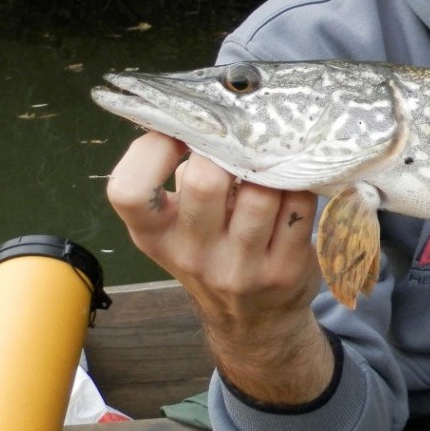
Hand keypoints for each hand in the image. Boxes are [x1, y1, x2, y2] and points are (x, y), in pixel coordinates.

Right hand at [105, 131, 333, 404]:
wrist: (254, 321)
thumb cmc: (215, 253)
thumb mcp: (181, 226)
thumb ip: (182, 177)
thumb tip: (208, 109)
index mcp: (155, 236)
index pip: (128, 191)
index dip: (149, 151)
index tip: (177, 134)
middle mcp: (191, 254)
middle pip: (204, 180)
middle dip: (226, 150)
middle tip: (241, 144)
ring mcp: (240, 267)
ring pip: (261, 190)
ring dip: (271, 168)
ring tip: (272, 166)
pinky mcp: (284, 269)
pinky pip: (299, 205)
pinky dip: (301, 185)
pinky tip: (295, 186)